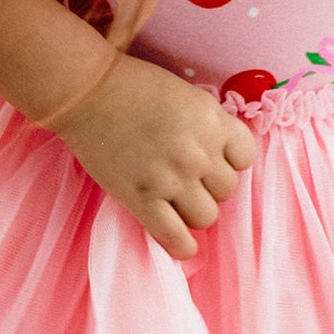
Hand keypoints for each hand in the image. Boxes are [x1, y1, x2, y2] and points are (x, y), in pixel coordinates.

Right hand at [48, 53, 257, 259]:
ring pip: (206, 216)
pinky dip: (181, 246)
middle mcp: (199, 152)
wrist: (87, 93)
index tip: (212, 159)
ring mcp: (172, 178)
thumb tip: (219, 158)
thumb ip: (208, 126)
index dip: (230, 160)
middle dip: (209, 185)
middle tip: (185, 176)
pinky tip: (180, 244)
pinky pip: (175, 237)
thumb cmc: (134, 87)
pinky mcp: (143, 199)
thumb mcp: (187, 96)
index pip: (245, 157)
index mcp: (213, 121)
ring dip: (194, 211)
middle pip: (226, 190)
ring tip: (175, 200)